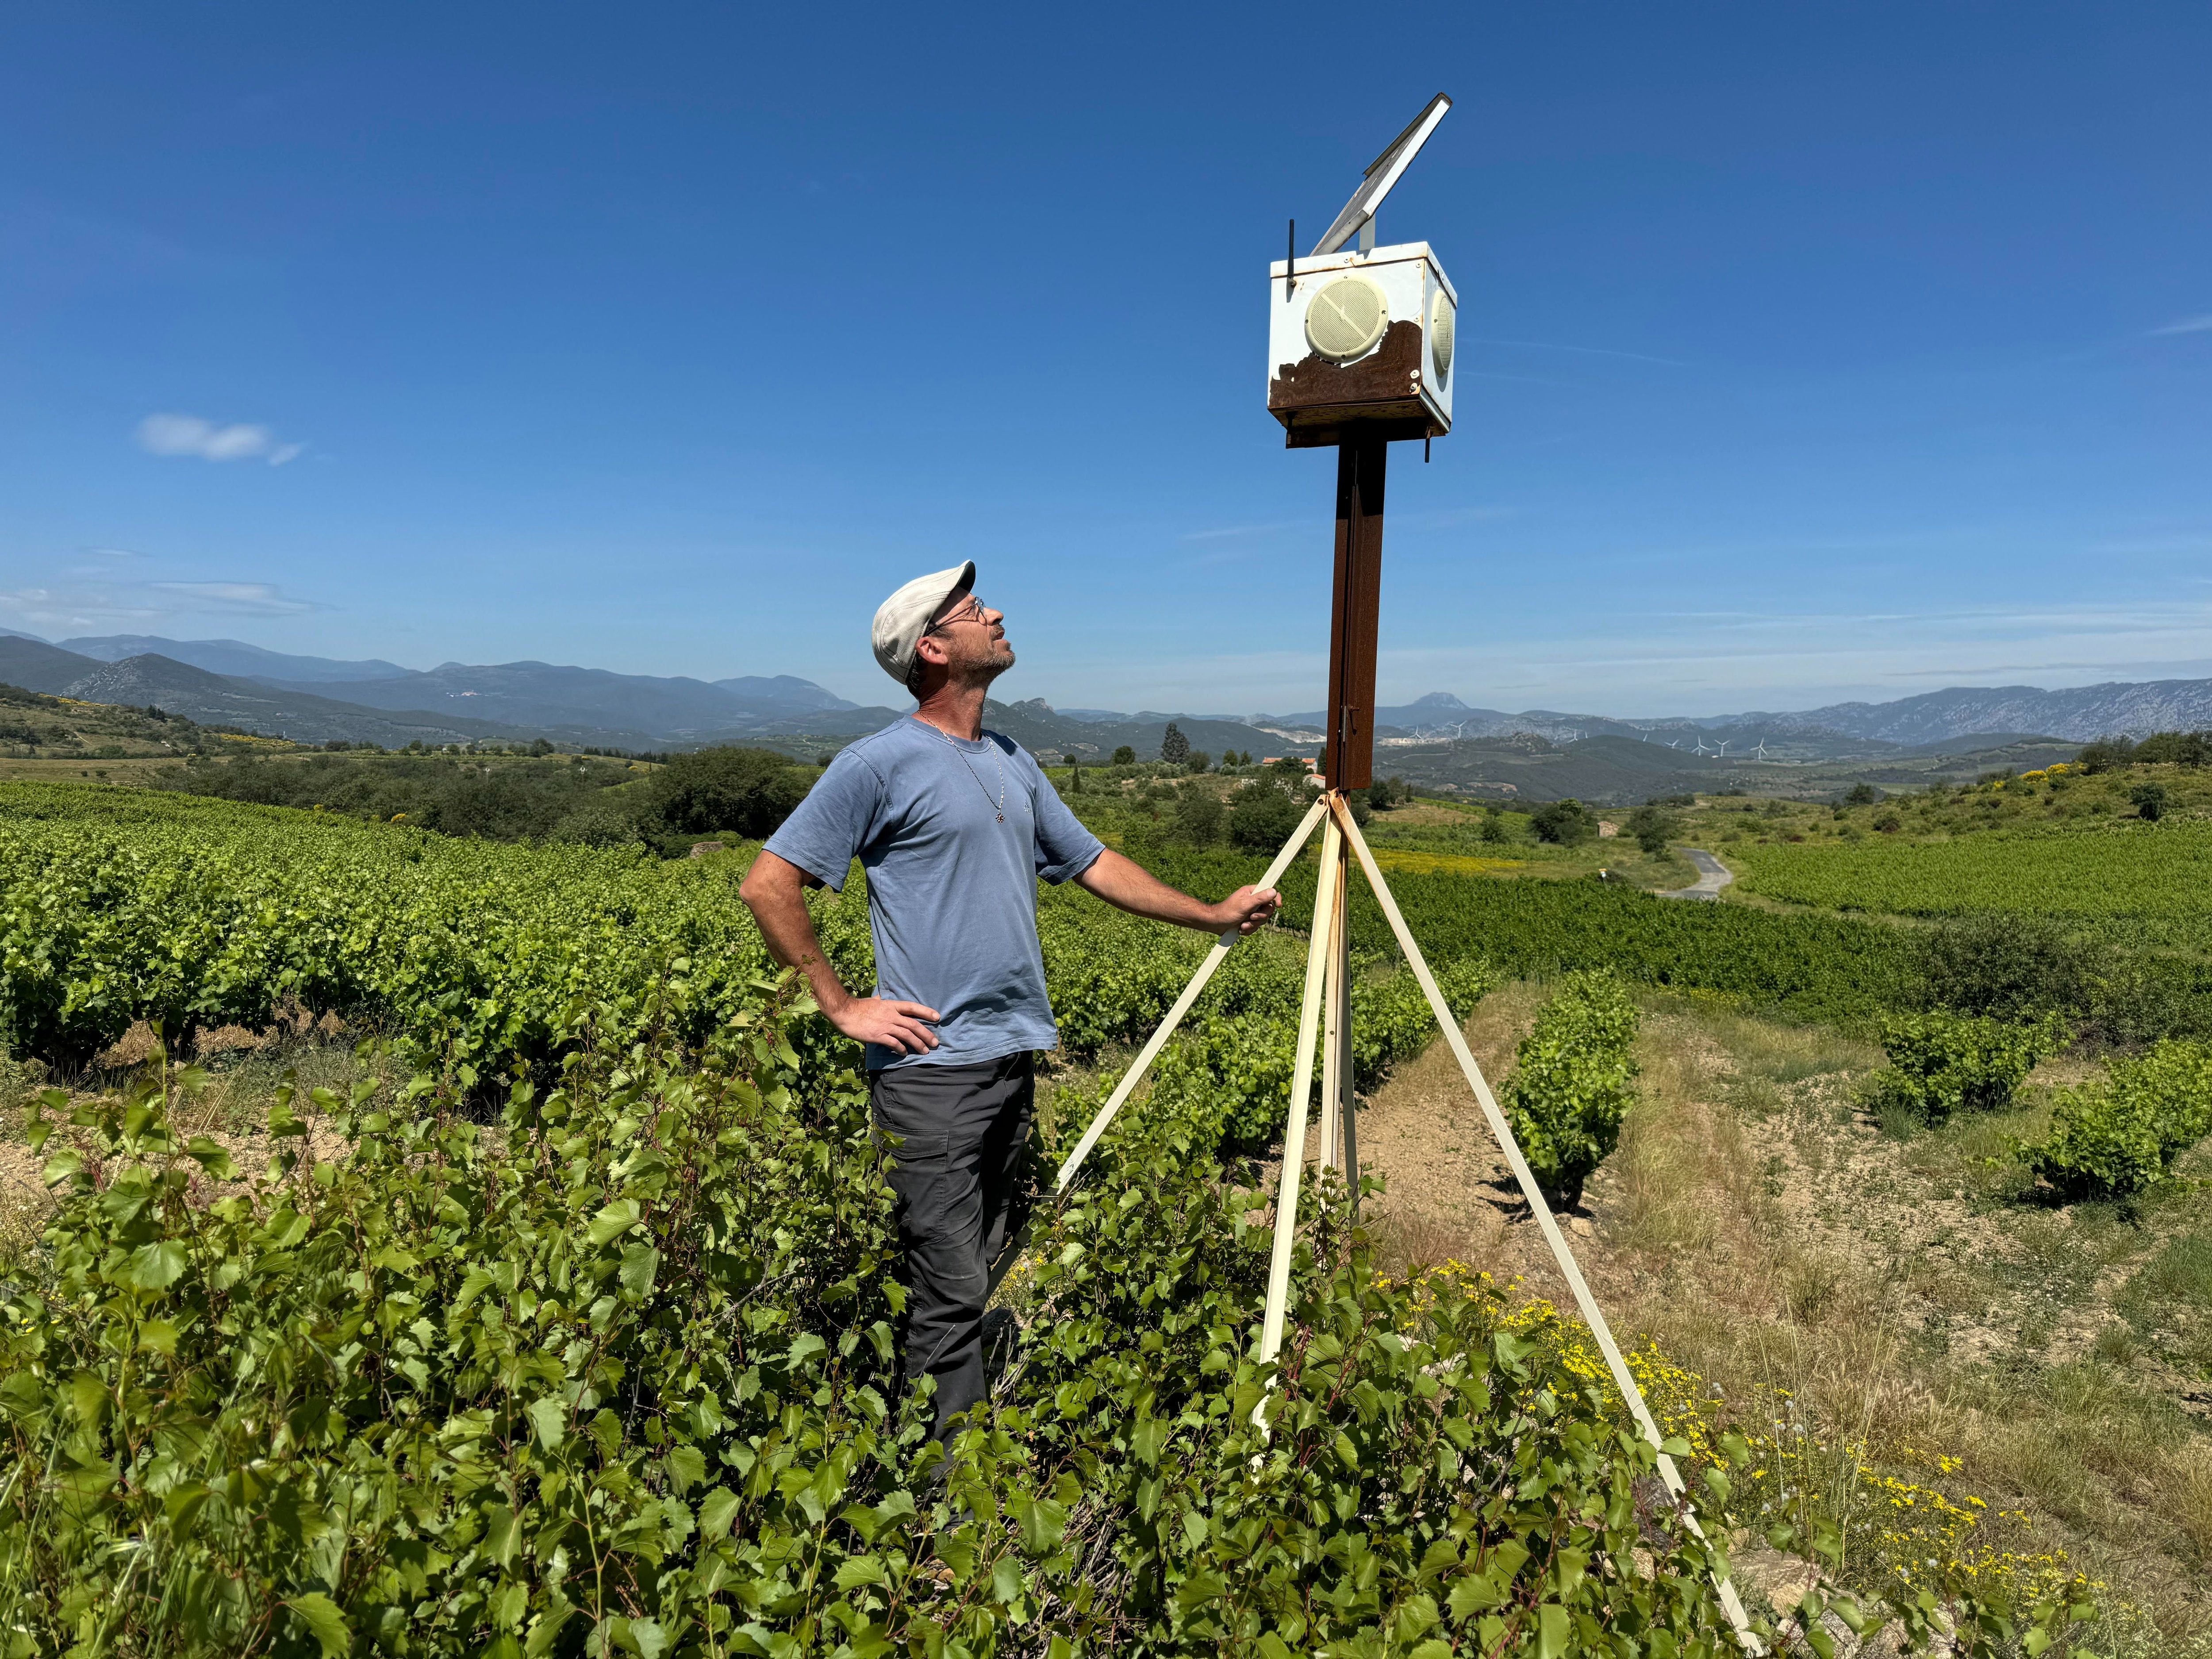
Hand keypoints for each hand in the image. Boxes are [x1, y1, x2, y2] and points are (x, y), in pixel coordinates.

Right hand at [826, 995, 941, 1053]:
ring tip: (925, 1051)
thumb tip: (882, 998)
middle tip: (935, 1043)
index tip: (937, 1017)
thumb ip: (882, 1001)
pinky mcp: (878, 1035)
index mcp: (891, 1005)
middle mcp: (891, 1015)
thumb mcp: (874, 1000)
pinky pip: (894, 1043)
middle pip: (913, 1024)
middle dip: (926, 1034)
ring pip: (906, 1035)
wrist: (845, 1012)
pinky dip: (901, 1049)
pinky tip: (905, 1053)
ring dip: (917, 1043)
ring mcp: (885, 1025)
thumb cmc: (859, 1006)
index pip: (912, 1007)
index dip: (926, 1012)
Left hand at [1210, 885, 1281, 935]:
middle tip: (1250, 917)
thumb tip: (1273, 891)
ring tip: (1242, 925)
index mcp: (1252, 892)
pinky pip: (1256, 927)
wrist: (1215, 924)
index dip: (1276, 898)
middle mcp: (1253, 901)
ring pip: (1263, 920)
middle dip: (1260, 916)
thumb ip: (1259, 898)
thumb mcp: (1245, 904)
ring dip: (1253, 925)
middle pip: (1268, 909)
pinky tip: (1240, 929)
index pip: (1270, 892)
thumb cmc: (1227, 912)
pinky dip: (1249, 930)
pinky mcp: (1248, 921)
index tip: (1278, 905)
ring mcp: (1251, 912)